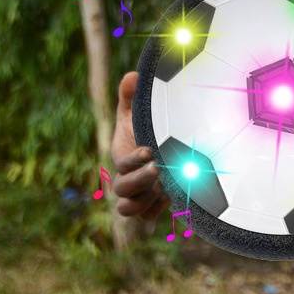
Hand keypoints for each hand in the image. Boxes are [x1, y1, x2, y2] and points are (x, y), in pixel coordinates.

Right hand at [110, 71, 169, 220]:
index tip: (150, 150)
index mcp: (122, 156)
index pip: (122, 164)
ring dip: (145, 201)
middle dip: (139, 181)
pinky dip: (156, 211)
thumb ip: (132, 95)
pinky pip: (147, 217)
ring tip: (164, 189)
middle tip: (159, 170)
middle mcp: (127, 178)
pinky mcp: (152, 204)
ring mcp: (139, 194)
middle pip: (122, 191)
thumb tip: (133, 76)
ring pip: (130, 209)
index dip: (133, 160)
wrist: (165, 144)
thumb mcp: (139, 109)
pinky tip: (172, 198)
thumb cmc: (147, 126)